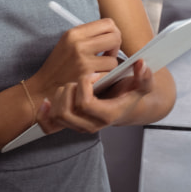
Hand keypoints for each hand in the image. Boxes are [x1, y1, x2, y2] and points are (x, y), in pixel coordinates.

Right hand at [24, 18, 122, 116]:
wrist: (43, 87)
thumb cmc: (59, 65)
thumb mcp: (68, 43)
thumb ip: (88, 36)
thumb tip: (113, 32)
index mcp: (74, 33)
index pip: (108, 23)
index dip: (113, 32)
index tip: (108, 42)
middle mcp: (78, 44)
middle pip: (115, 37)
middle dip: (116, 47)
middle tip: (108, 55)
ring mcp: (83, 61)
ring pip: (114, 59)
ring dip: (109, 66)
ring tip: (98, 69)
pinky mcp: (86, 77)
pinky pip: (108, 75)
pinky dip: (104, 77)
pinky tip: (94, 79)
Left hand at [35, 60, 154, 134]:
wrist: (121, 108)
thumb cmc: (128, 94)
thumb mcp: (140, 86)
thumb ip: (144, 77)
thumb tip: (141, 65)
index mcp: (107, 115)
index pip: (85, 103)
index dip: (83, 85)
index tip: (89, 74)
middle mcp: (92, 125)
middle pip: (67, 111)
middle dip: (69, 89)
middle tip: (77, 79)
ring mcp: (79, 126)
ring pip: (58, 115)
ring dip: (59, 96)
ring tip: (69, 85)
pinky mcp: (70, 125)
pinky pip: (50, 123)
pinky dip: (45, 112)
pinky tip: (47, 100)